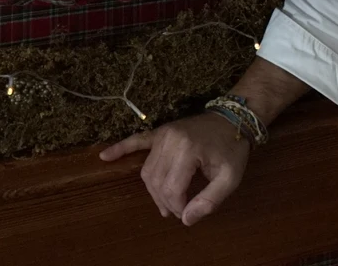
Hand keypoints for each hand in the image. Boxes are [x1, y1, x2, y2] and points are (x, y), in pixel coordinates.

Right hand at [99, 111, 251, 225]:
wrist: (233, 119)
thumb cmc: (232, 149)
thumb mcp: (230, 178)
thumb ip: (210, 200)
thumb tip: (185, 219)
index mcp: (188, 150)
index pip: (171, 189)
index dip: (177, 207)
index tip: (188, 213)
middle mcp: (170, 140)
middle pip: (156, 182)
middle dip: (166, 202)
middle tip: (179, 210)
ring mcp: (162, 135)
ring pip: (147, 171)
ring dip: (153, 190)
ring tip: (165, 203)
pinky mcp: (159, 132)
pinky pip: (137, 141)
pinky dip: (120, 149)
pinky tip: (105, 156)